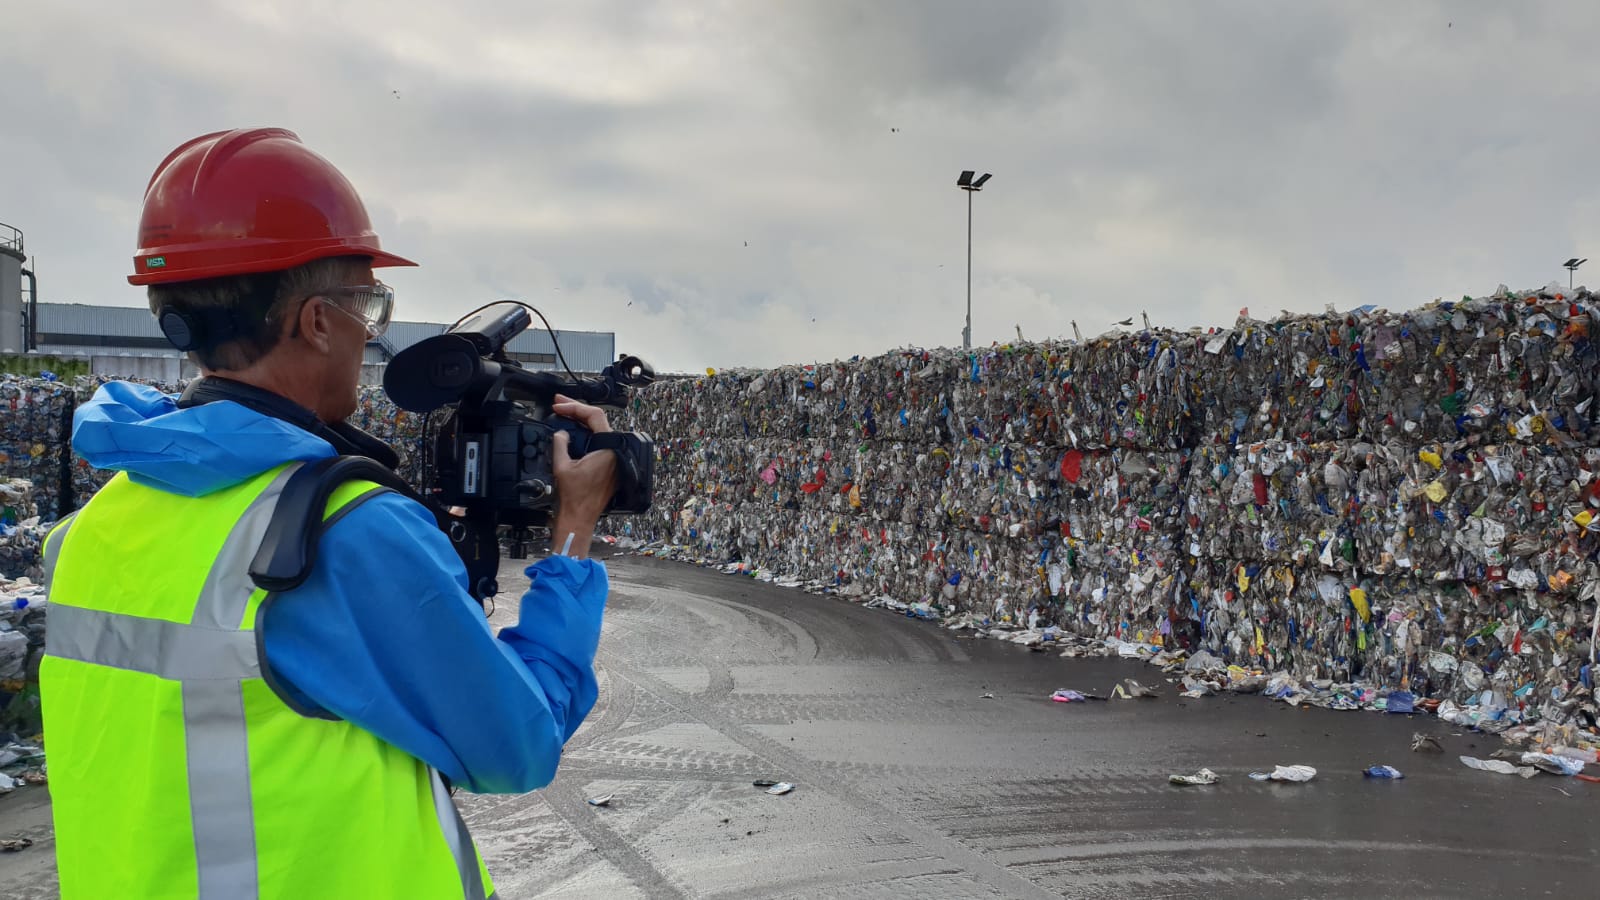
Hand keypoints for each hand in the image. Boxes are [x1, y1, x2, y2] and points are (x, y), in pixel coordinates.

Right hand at [550, 395, 617, 558]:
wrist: (579, 518)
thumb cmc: (575, 498)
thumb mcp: (561, 465)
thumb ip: (560, 443)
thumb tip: (561, 433)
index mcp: (609, 450)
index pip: (595, 415)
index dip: (574, 406)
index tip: (560, 406)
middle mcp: (615, 453)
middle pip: (598, 420)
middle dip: (576, 410)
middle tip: (559, 403)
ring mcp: (614, 460)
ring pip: (599, 430)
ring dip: (581, 421)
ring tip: (565, 413)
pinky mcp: (610, 466)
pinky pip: (600, 442)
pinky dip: (586, 434)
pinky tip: (574, 431)